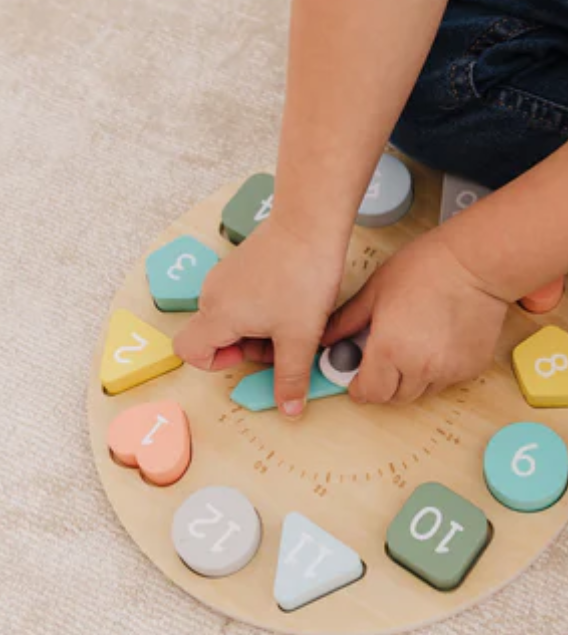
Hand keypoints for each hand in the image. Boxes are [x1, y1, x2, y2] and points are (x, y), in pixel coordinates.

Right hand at [174, 220, 343, 415]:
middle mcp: (213, 294)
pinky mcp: (241, 262)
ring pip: (232, 316)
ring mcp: (226, 275)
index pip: (188, 351)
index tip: (252, 354)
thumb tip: (290, 410)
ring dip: (259, 326)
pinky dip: (263, 305)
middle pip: (215, 335)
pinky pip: (242, 296)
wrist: (311, 224)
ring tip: (294, 317)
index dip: (216, 363)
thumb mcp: (300, 337)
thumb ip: (291, 377)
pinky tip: (294, 297)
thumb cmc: (302, 278)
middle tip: (285, 338)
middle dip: (248, 346)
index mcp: (217, 315)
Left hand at [322, 231, 508, 404]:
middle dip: (385, 384)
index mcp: (389, 350)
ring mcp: (449, 370)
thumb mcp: (377, 289)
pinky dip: (439, 369)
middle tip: (385, 359)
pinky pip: (447, 380)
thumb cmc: (427, 267)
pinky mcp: (471, 367)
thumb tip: (327, 338)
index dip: (360, 389)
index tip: (359, 379)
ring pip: (422, 391)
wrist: (476, 263)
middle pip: (396, 398)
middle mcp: (420, 368)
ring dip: (412, 378)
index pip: (369, 393)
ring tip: (414, 345)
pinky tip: (439, 341)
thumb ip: (348, 320)